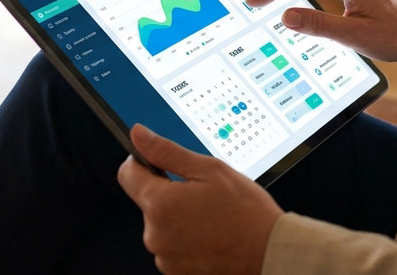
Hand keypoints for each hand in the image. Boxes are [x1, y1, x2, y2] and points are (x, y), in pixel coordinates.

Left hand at [118, 124, 281, 274]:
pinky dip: (186, 240)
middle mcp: (155, 234)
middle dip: (169, 193)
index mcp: (160, 204)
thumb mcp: (209, 170)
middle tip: (202, 193)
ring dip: (178, 219)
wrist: (269, 253)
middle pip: (148, 202)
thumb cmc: (246, 213)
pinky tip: (210, 235)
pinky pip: (172, 247)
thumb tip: (139, 135)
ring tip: (211, 217)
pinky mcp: (175, 271)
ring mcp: (164, 257)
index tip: (160, 163)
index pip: (127, 173)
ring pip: (161, 226)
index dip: (142, 162)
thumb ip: (168, 152)